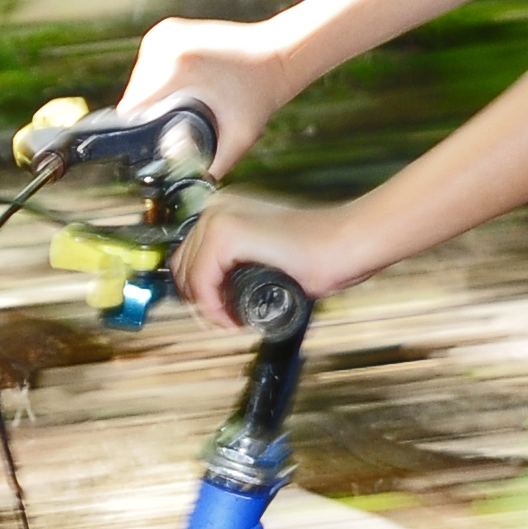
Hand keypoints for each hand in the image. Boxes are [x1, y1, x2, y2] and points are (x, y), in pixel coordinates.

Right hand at [116, 17, 296, 176]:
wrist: (278, 56)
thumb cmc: (260, 95)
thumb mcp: (238, 138)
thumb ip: (212, 168)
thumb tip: (189, 193)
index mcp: (174, 66)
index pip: (133, 109)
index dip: (141, 132)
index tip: (157, 142)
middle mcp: (163, 44)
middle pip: (135, 95)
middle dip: (151, 115)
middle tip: (180, 125)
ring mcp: (163, 34)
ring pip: (139, 80)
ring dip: (153, 97)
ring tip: (183, 107)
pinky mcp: (166, 30)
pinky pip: (150, 65)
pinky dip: (160, 80)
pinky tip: (181, 89)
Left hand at [170, 192, 369, 333]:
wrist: (346, 244)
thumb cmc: (318, 253)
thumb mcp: (266, 256)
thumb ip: (239, 265)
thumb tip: (216, 292)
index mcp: (225, 209)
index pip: (188, 255)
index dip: (199, 291)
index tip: (221, 312)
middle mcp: (217, 207)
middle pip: (181, 264)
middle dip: (199, 300)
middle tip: (226, 321)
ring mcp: (220, 217)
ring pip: (188, 275)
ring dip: (206, 306)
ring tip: (232, 321)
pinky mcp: (227, 234)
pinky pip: (201, 281)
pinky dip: (212, 307)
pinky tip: (232, 319)